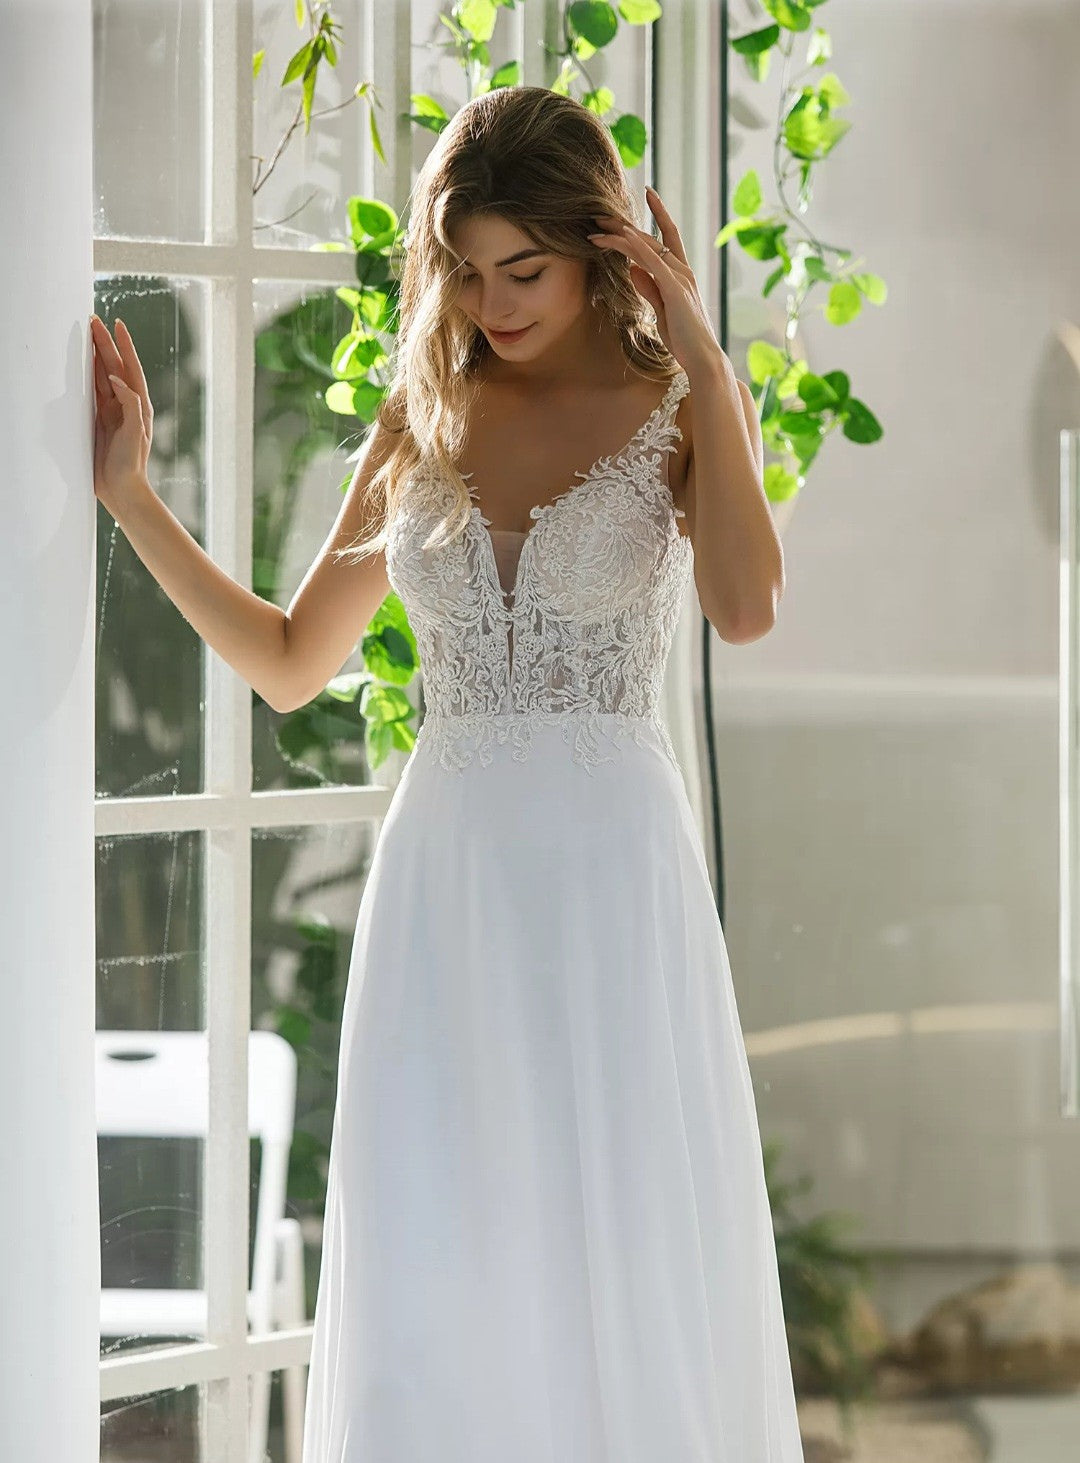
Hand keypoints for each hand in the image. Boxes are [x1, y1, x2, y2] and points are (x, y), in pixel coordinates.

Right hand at [90, 314, 154, 515]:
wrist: (122, 489)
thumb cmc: (132, 464)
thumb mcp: (135, 432)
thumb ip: (130, 404)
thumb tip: (117, 379)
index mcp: (139, 405)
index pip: (130, 368)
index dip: (124, 346)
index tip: (117, 324)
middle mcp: (126, 405)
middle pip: (114, 367)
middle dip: (104, 344)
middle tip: (93, 322)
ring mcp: (112, 412)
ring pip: (101, 376)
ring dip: (95, 356)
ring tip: (86, 336)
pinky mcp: (99, 421)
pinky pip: (92, 393)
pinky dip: (87, 377)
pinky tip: (80, 366)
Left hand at [588, 186, 725, 379]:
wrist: (702, 358)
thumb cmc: (684, 339)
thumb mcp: (661, 310)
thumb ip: (649, 287)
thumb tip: (633, 268)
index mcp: (681, 274)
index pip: (667, 235)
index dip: (658, 213)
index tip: (646, 193)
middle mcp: (682, 270)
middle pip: (650, 237)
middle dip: (623, 224)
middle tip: (598, 215)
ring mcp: (680, 278)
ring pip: (648, 246)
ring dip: (620, 234)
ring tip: (597, 227)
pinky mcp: (676, 289)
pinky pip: (654, 262)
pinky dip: (638, 247)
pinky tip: (623, 235)